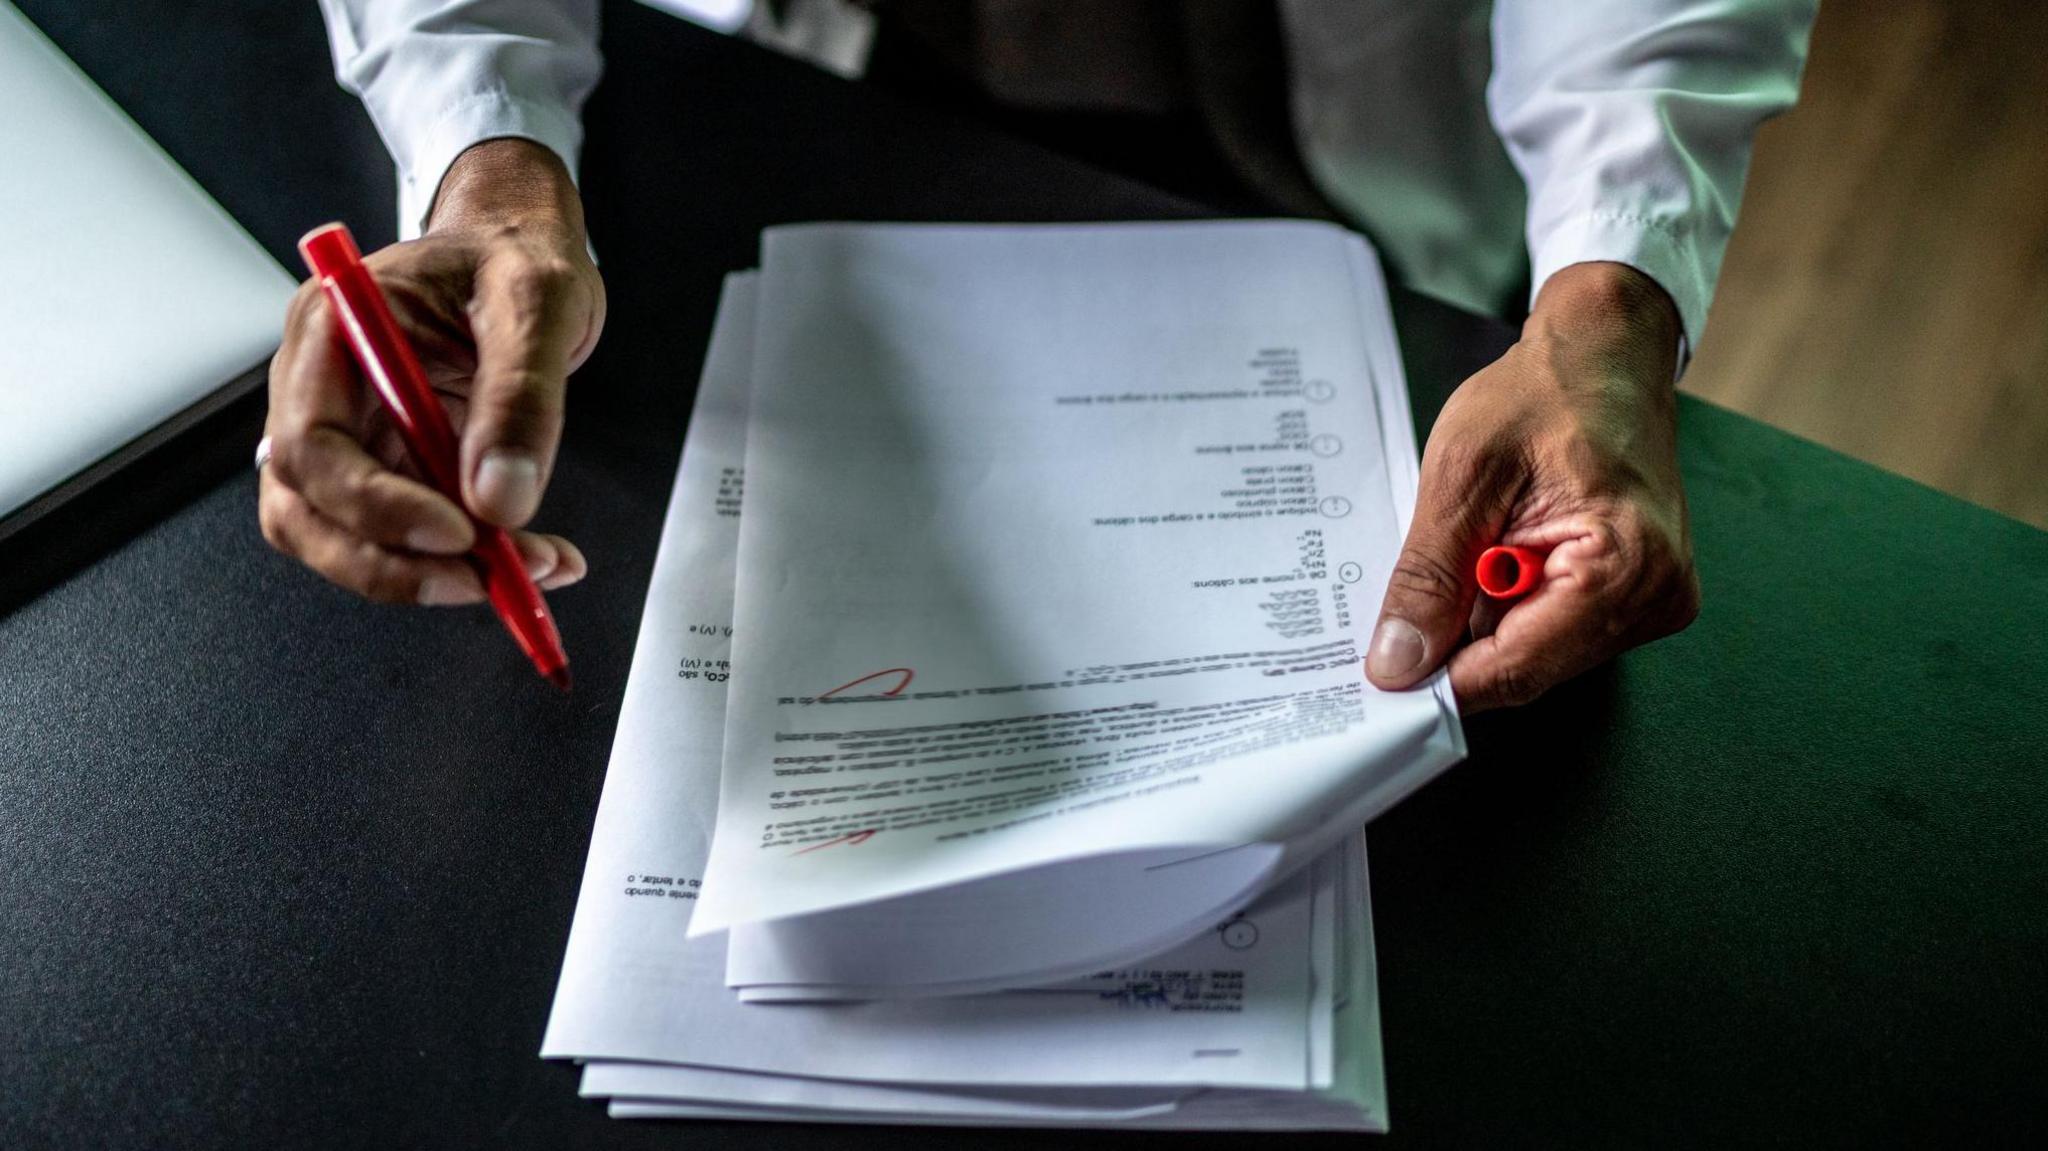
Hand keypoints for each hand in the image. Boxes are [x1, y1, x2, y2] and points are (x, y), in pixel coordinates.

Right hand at [258, 138, 604, 603]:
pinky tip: (530, 557)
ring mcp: (351, 433)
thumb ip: (521, 395)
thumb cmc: (513, 254)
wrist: (520, 250)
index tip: (457, 531)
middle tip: (488, 578)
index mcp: (334, 330)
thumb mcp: (537, 302)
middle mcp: (323, 388)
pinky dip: (460, 563)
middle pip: (307, 509)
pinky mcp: (389, 465)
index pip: (311, 444)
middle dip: (393, 562)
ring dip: (426, 575)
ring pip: (342, 538)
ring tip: (525, 570)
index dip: (372, 505)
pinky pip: (402, 537)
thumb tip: (502, 499)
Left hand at [1365, 262, 1700, 711]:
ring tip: (1476, 544)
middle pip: (1525, 669)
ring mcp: (1653, 600)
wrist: (1604, 355)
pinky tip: (1502, 551)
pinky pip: (1553, 630)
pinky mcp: (1637, 595)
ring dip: (1487, 616)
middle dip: (1460, 639)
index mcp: (1626, 565)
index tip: (1382, 674)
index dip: (1440, 679)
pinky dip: (1512, 603)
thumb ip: (1430, 578)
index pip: (1515, 669)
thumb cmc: (1545, 392)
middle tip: (1418, 585)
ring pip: (1535, 654)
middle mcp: (1655, 597)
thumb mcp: (1462, 476)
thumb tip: (1399, 663)